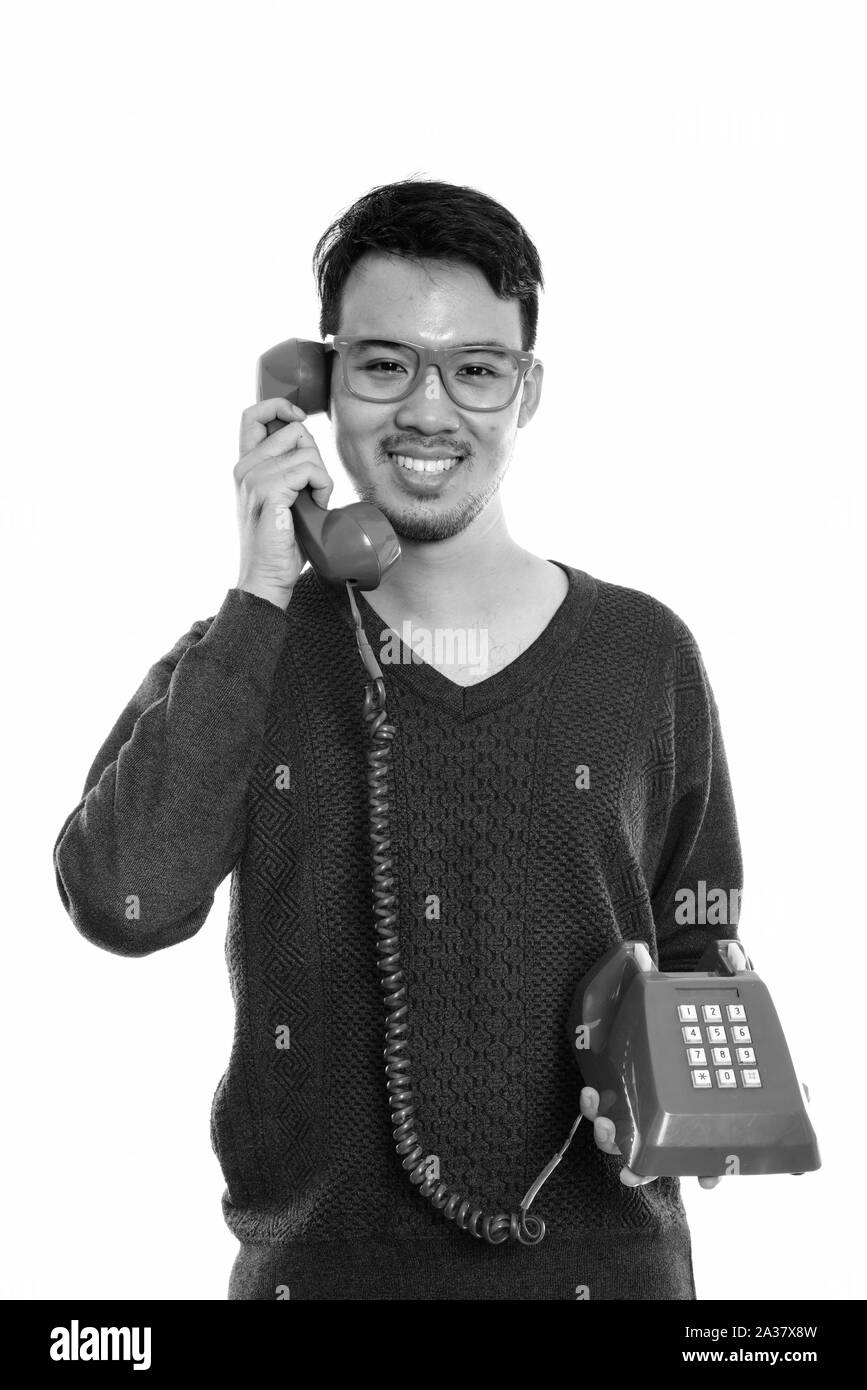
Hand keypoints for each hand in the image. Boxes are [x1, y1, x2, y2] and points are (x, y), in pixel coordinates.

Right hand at [234, 397, 333, 608]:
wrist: (266, 578)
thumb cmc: (280, 544)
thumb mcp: (282, 498)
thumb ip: (286, 471)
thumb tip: (308, 445)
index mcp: (245, 466)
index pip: (253, 414)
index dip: (280, 407)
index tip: (299, 419)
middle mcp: (244, 467)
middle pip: (294, 431)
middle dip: (315, 456)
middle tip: (313, 489)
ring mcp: (253, 478)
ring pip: (306, 450)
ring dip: (322, 476)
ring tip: (313, 503)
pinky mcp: (268, 492)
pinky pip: (309, 469)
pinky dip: (323, 486)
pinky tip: (317, 507)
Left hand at [580, 1086, 721, 1188]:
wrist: (689, 1075)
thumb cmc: (692, 1114)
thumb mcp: (703, 1140)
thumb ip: (708, 1163)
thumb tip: (708, 1183)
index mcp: (654, 1150)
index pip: (644, 1169)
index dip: (636, 1176)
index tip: (627, 1177)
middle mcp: (634, 1135)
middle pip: (614, 1144)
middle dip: (605, 1137)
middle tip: (605, 1126)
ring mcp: (621, 1114)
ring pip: (600, 1120)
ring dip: (593, 1112)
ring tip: (591, 1097)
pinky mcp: (613, 1093)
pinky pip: (597, 1099)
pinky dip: (591, 1099)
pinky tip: (591, 1090)